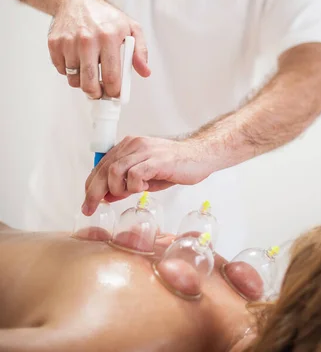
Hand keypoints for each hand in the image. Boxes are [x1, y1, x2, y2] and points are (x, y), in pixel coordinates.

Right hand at [48, 0, 150, 97]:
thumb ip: (140, 51)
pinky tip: (77, 60)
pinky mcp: (55, 44)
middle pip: (89, 82)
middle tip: (100, 93)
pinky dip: (69, 71)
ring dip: (82, 81)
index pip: (111, 76)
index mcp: (109, 37)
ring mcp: (69, 42)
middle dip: (96, 94)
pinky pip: (61, 70)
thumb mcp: (131, 28)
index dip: (113, 91)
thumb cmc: (105, 16)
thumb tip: (145, 71)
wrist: (77, 0)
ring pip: (74, 79)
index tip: (114, 95)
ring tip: (89, 71)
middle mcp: (87, 40)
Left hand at [82, 136, 212, 215]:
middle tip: (90, 208)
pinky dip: (135, 186)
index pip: (101, 165)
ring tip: (130, 193)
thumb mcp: (146, 176)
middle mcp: (134, 145)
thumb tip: (107, 196)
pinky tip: (145, 188)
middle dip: (94, 192)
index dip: (91, 185)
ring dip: (117, 189)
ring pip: (115, 171)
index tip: (87, 202)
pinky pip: (135, 175)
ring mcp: (145, 151)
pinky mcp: (157, 160)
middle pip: (104, 169)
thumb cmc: (174, 166)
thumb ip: (126, 183)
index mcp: (128, 146)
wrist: (200, 156)